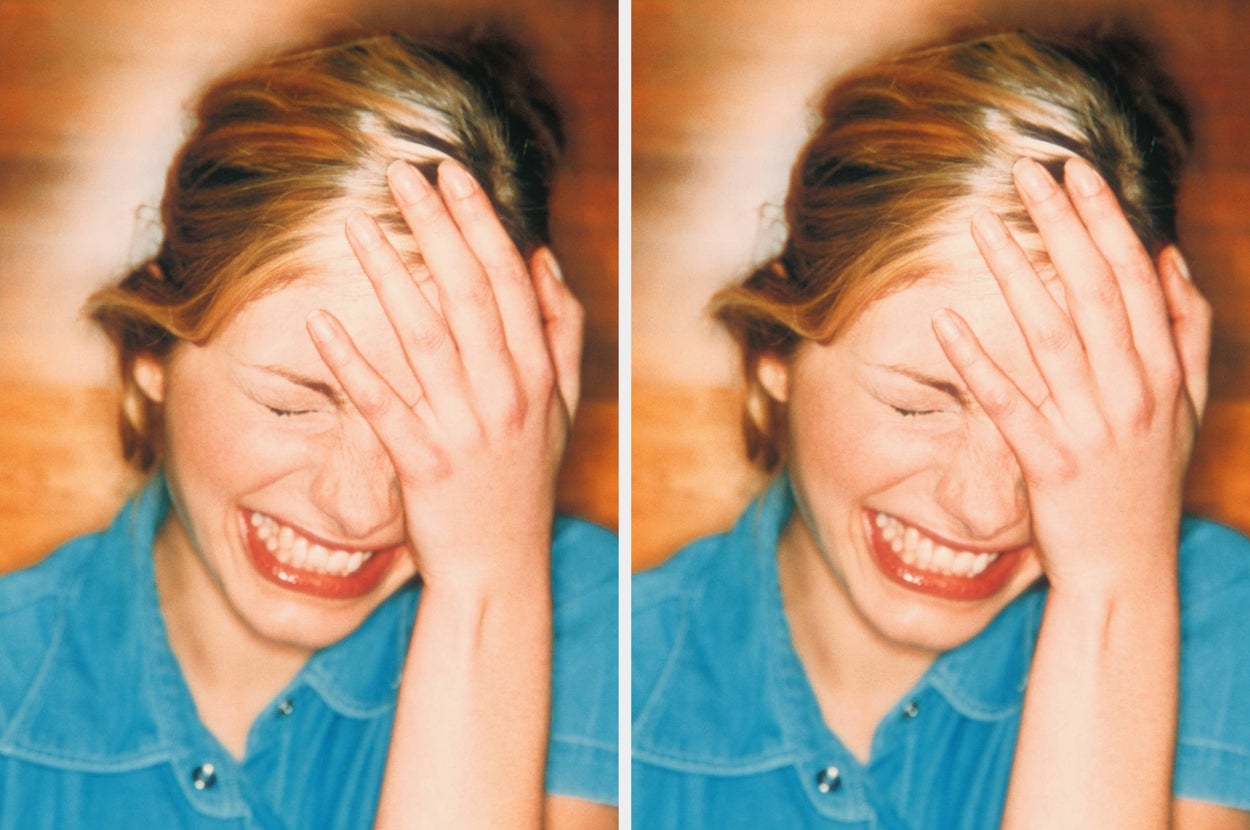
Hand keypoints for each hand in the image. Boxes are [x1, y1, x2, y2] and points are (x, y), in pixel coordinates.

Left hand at [307, 158, 582, 591]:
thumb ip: (561, 332)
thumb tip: (543, 260)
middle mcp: (506, 395)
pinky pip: (383, 406)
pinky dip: (353, 364)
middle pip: (468, 295)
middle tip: (401, 174)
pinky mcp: (424, 466)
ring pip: (424, 338)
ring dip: (390, 277)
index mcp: (538, 375)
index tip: (452, 175)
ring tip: (356, 225)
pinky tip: (320, 322)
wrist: (500, 570)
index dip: (481, 224)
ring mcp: (465, 430)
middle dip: (436, 228)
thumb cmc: (523, 482)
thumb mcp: (560, 407)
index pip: (509, 283)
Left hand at [931, 155, 1211, 593]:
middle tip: (1026, 172)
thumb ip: (1184, 330)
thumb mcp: (1185, 406)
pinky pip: (1008, 405)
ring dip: (1015, 276)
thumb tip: (1169, 257)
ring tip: (980, 226)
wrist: (1127, 569)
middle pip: (1093, 293)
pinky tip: (945, 321)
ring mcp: (1091, 428)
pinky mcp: (1050, 465)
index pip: (1132, 278)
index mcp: (1163, 371)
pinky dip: (978, 362)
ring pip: (1050, 337)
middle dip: (1062, 226)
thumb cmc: (1146, 482)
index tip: (1075, 171)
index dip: (1105, 220)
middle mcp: (1132, 392)